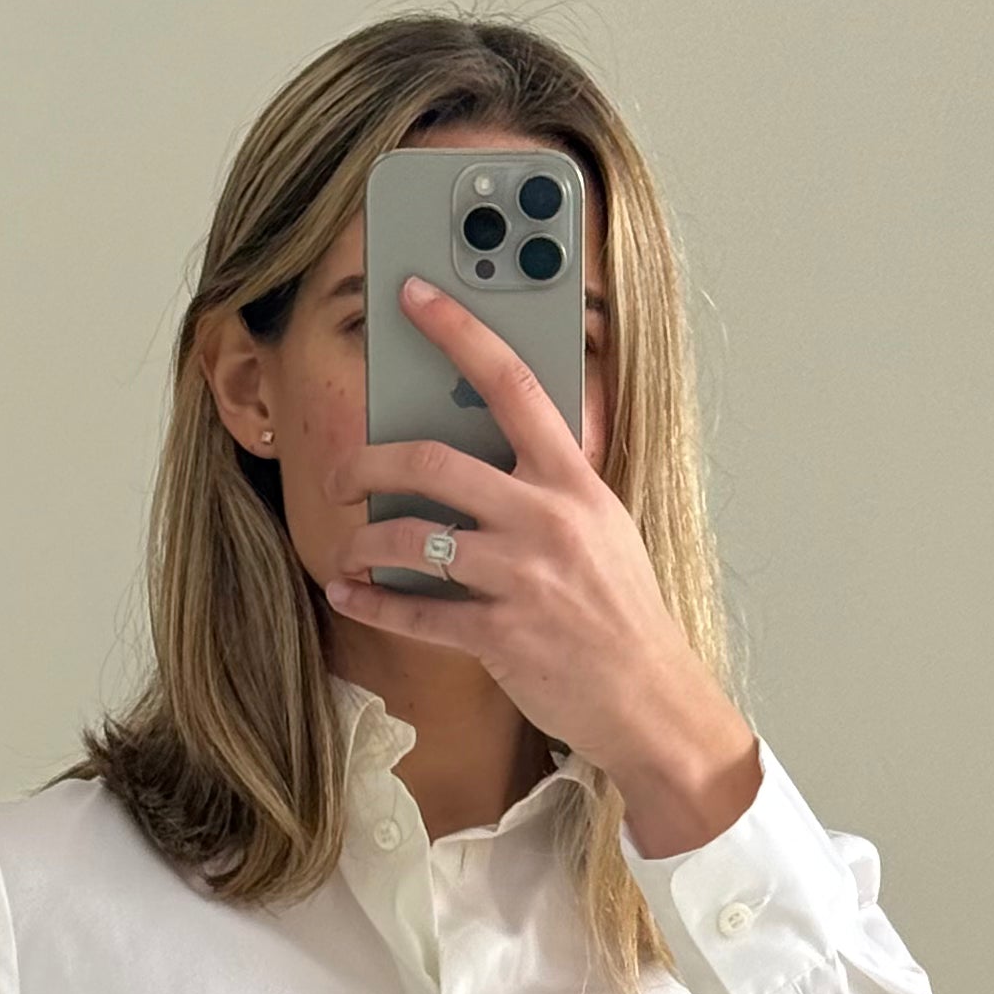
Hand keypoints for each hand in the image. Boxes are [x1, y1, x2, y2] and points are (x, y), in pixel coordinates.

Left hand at [322, 273, 762, 857]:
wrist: (650, 696)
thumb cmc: (621, 612)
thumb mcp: (601, 527)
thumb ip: (548, 486)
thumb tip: (483, 452)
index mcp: (574, 481)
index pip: (513, 383)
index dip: (459, 332)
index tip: (415, 298)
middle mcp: (547, 518)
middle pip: (433, 460)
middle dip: (368, 463)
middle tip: (343, 473)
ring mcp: (523, 577)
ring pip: (414, 537)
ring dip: (365, 541)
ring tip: (347, 547)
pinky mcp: (501, 635)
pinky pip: (417, 612)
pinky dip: (373, 603)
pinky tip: (350, 594)